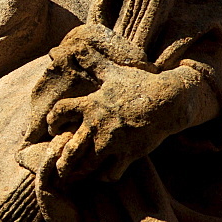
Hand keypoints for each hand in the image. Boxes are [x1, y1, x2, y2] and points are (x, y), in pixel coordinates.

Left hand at [43, 50, 216, 183]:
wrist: (168, 101)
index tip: (54, 128)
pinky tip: (102, 173)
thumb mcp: (112, 71)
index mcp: (91, 104)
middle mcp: (98, 125)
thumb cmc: (138, 84)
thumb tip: (69, 45)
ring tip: (77, 174)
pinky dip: (104, 177)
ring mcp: (113, 142)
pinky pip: (110, 174)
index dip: (53, 120)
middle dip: (61, 161)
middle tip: (59, 166)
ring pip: (88, 166)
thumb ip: (90, 61)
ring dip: (80, 172)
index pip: (59, 112)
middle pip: (70, 150)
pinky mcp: (129, 154)